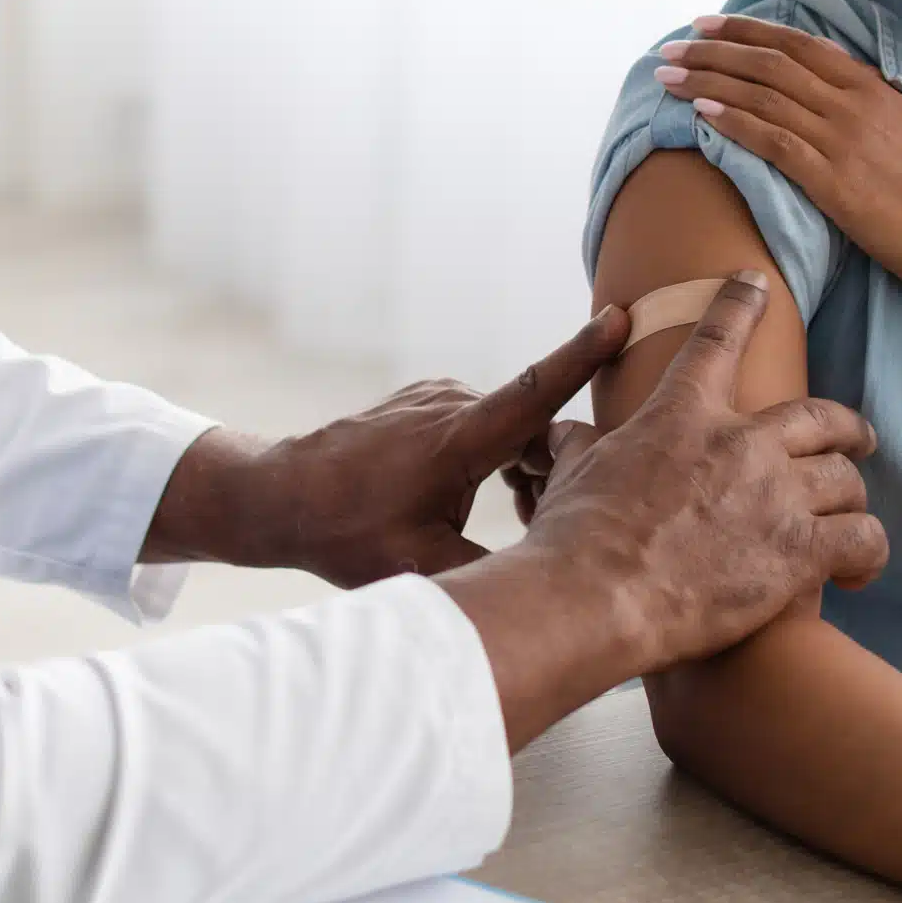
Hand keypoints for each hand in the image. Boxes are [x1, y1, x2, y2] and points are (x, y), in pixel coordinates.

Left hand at [185, 311, 635, 587]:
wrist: (281, 497)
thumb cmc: (346, 534)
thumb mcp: (423, 567)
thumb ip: (494, 572)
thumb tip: (557, 585)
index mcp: (457, 438)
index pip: (534, 391)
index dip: (581, 356)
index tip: (620, 317)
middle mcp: (451, 404)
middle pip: (535, 430)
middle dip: (559, 470)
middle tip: (550, 522)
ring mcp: (436, 396)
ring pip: (510, 430)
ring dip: (526, 468)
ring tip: (514, 518)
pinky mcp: (427, 401)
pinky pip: (484, 424)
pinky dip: (497, 456)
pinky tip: (477, 499)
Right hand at [515, 273, 887, 674]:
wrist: (597, 596)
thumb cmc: (577, 535)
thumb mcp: (573, 472)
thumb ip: (582, 446)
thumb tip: (565, 437)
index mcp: (682, 413)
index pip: (718, 340)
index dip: (741, 305)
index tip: (757, 285)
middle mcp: (740, 443)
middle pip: (820, 417)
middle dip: (848, 427)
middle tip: (860, 438)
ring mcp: (775, 496)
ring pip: (846, 481)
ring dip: (850, 499)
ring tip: (850, 518)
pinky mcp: (799, 553)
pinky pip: (863, 540)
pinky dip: (867, 553)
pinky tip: (857, 572)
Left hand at [652, 14, 901, 303]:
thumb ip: (879, 109)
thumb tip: (855, 94)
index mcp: (874, 89)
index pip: (800, 46)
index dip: (750, 32)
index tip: (709, 25)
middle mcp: (854, 104)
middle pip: (771, 63)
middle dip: (714, 51)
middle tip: (671, 47)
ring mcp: (843, 139)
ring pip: (763, 95)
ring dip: (708, 81)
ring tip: (667, 75)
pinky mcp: (834, 180)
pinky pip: (773, 140)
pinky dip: (733, 121)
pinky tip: (700, 113)